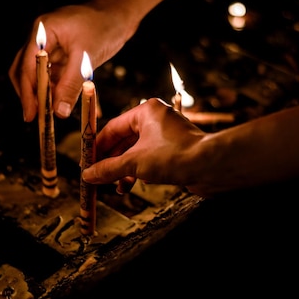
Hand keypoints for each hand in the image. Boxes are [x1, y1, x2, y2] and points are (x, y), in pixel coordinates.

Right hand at [9, 4, 135, 121]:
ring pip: (38, 76)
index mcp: (42, 31)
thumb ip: (71, 84)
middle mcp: (41, 38)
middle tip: (35, 117)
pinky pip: (53, 77)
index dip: (27, 92)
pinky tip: (62, 104)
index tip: (31, 113)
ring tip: (50, 114)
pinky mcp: (60, 55)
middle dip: (29, 94)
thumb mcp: (86, 57)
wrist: (118, 16)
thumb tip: (59, 112)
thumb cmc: (104, 26)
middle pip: (24, 71)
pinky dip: (56, 91)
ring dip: (43, 94)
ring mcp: (49, 47)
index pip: (26, 65)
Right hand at [82, 98, 209, 195]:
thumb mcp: (135, 163)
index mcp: (146, 111)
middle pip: (124, 141)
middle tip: (97, 177)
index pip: (113, 128)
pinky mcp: (175, 150)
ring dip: (124, 170)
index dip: (98, 147)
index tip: (87, 162)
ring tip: (116, 187)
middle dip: (111, 161)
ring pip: (136, 152)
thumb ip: (108, 168)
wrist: (211, 166)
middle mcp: (156, 119)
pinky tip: (132, 185)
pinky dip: (138, 172)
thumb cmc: (175, 156)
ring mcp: (166, 135)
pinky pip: (149, 159)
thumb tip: (88, 175)